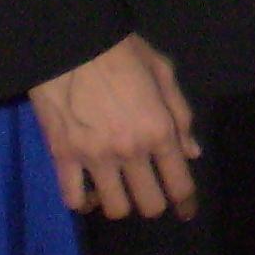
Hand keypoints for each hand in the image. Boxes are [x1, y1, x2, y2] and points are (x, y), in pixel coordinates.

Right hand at [29, 33, 200, 220]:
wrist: (69, 43)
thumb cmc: (121, 51)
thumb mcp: (163, 72)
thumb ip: (180, 115)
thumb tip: (191, 153)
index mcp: (159, 131)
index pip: (179, 184)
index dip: (186, 203)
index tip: (186, 211)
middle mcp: (130, 151)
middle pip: (148, 205)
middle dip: (154, 204)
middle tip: (150, 193)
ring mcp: (94, 158)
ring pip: (114, 209)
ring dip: (120, 204)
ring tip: (119, 190)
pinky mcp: (63, 157)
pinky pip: (73, 198)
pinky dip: (83, 201)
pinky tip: (89, 191)